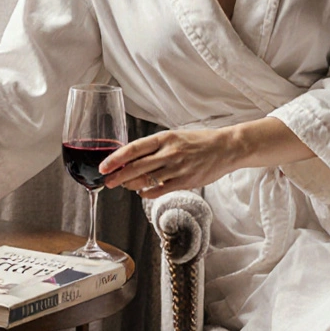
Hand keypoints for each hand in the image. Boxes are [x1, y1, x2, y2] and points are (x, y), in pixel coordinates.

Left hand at [99, 128, 236, 199]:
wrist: (226, 148)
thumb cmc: (199, 142)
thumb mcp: (175, 137)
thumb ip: (155, 147)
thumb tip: (132, 158)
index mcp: (164, 138)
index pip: (133, 149)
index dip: (116, 158)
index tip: (103, 166)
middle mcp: (169, 152)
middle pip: (136, 166)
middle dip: (117, 176)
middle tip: (106, 182)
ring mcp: (177, 168)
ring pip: (146, 180)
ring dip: (131, 184)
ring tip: (125, 185)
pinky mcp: (185, 181)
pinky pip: (160, 190)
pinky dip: (147, 193)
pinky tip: (142, 192)